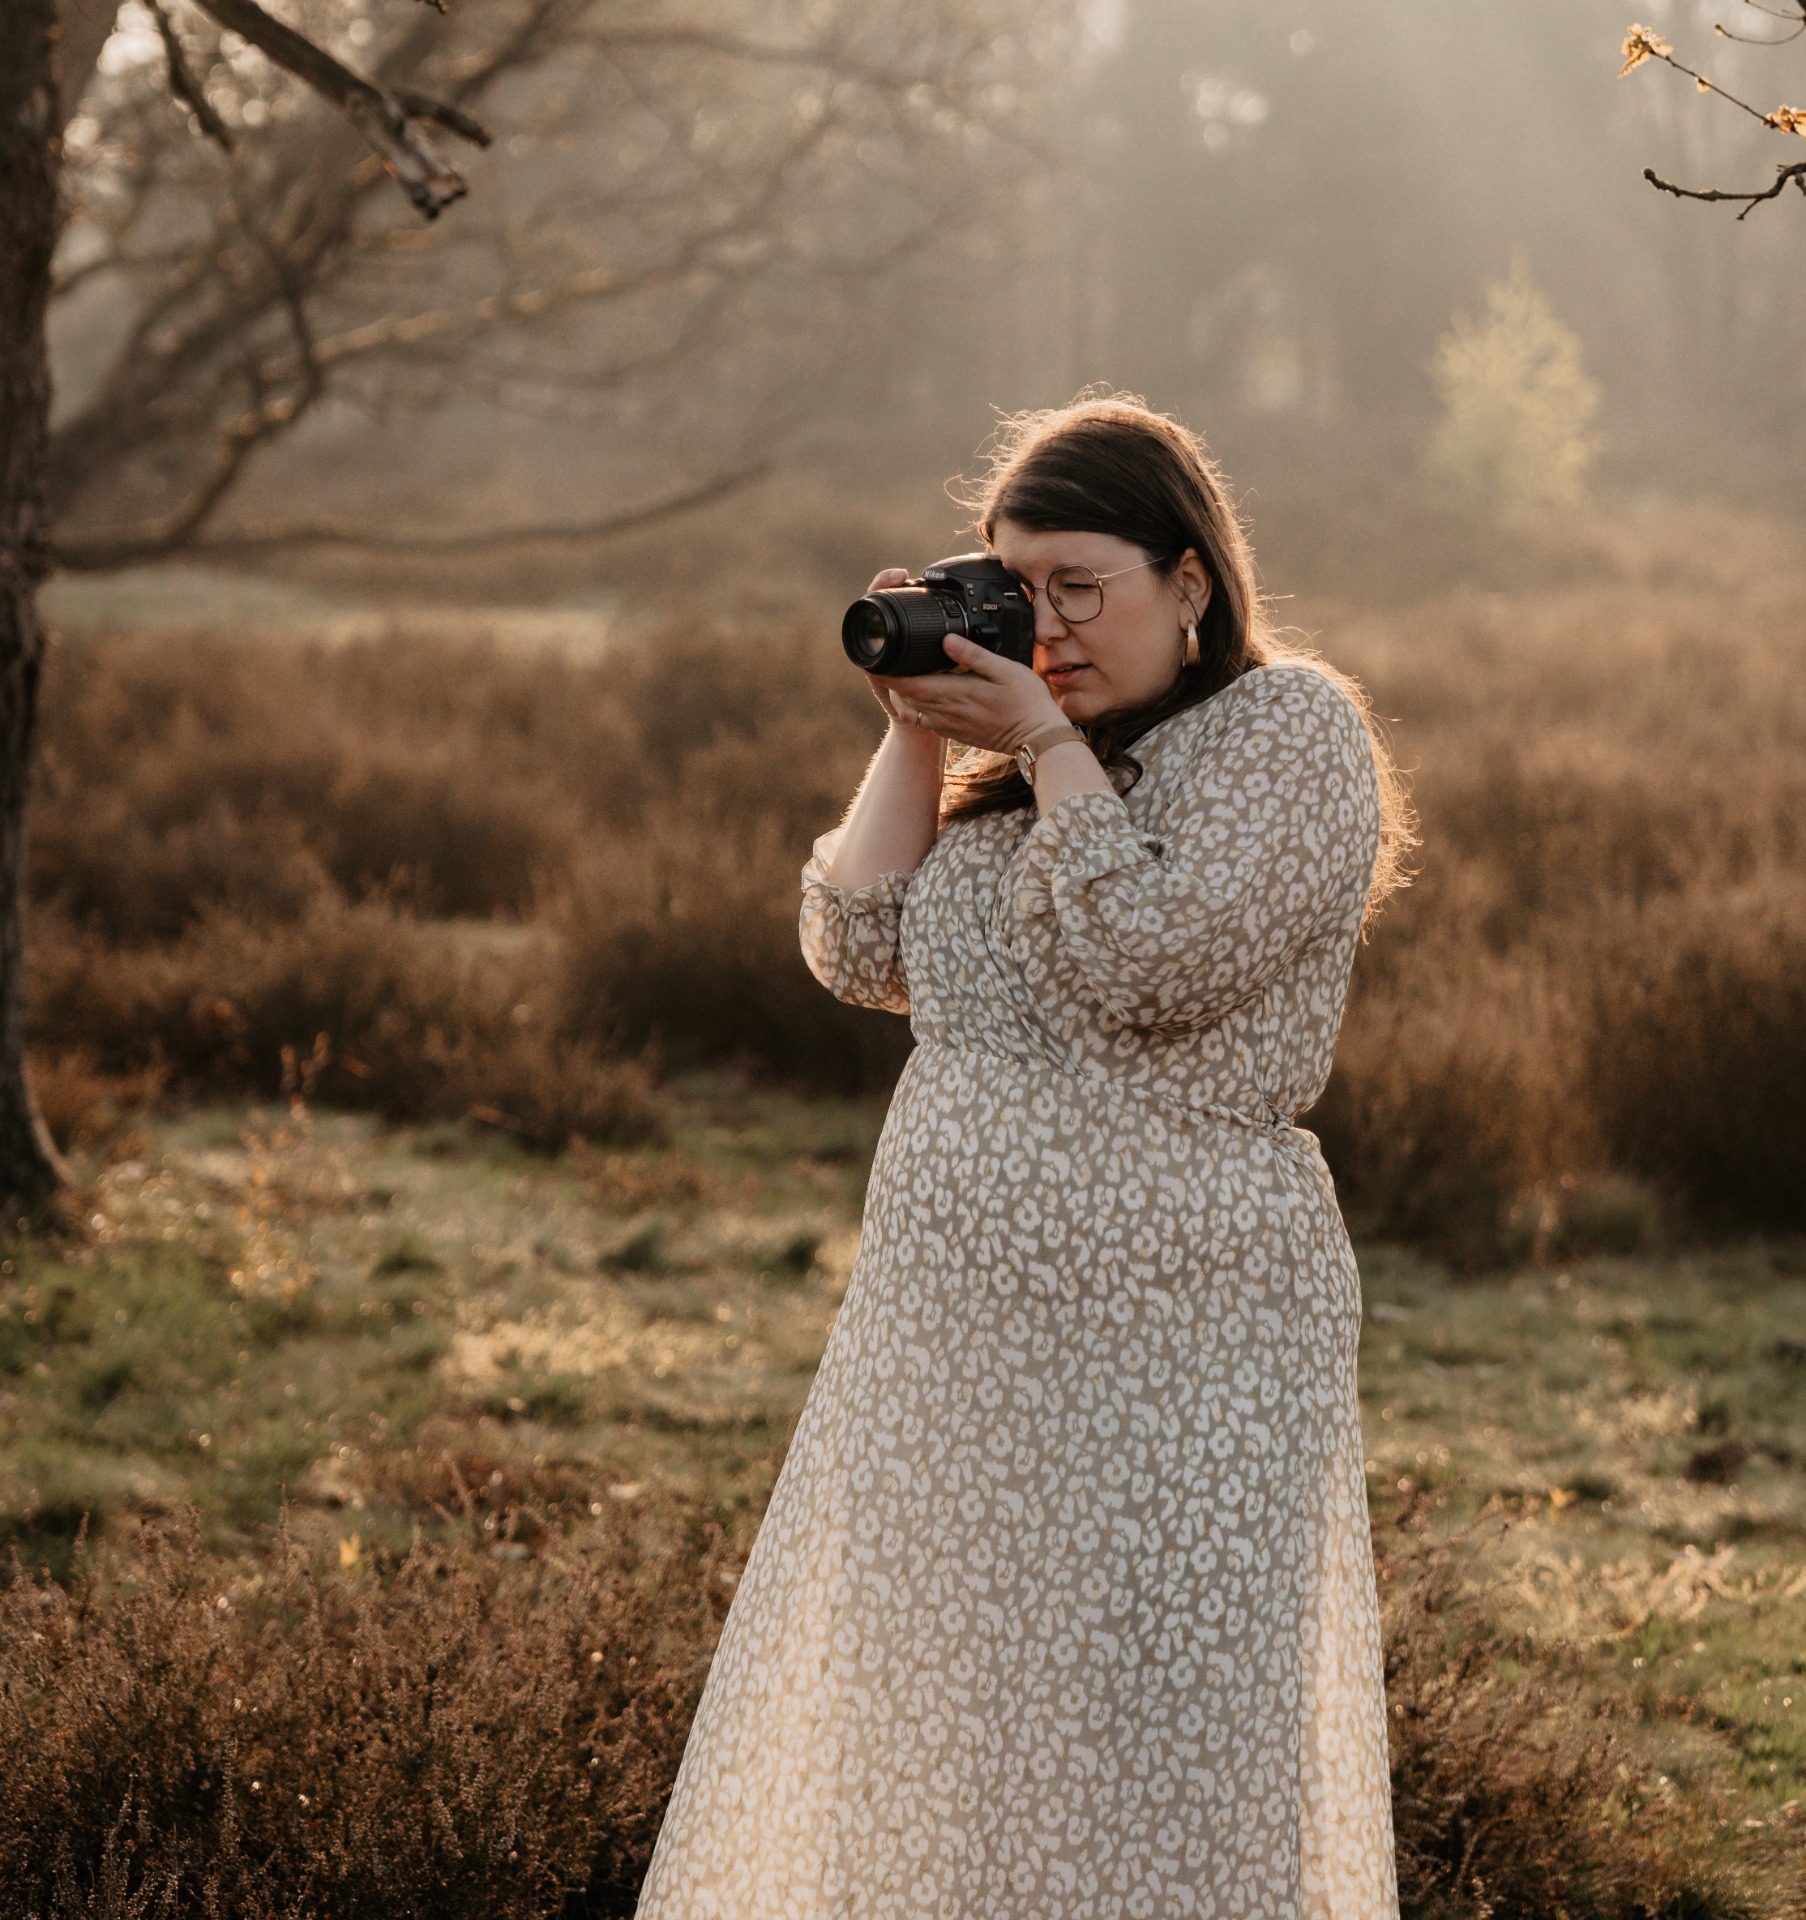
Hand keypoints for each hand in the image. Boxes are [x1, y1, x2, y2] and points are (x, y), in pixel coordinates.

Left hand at [874, 636, 1064, 754]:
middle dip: (889, 679)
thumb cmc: (1026, 702)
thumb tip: (947, 639)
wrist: (1036, 738)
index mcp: (954, 694)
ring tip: (901, 672)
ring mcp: (948, 725)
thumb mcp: (1005, 670)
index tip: (875, 657)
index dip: (886, 672)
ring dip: (901, 692)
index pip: (907, 684)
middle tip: (883, 658)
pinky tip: (925, 691)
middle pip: (902, 696)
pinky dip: (915, 705)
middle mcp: (945, 712)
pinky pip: (923, 719)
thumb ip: (973, 654)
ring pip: (910, 709)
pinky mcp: (953, 732)